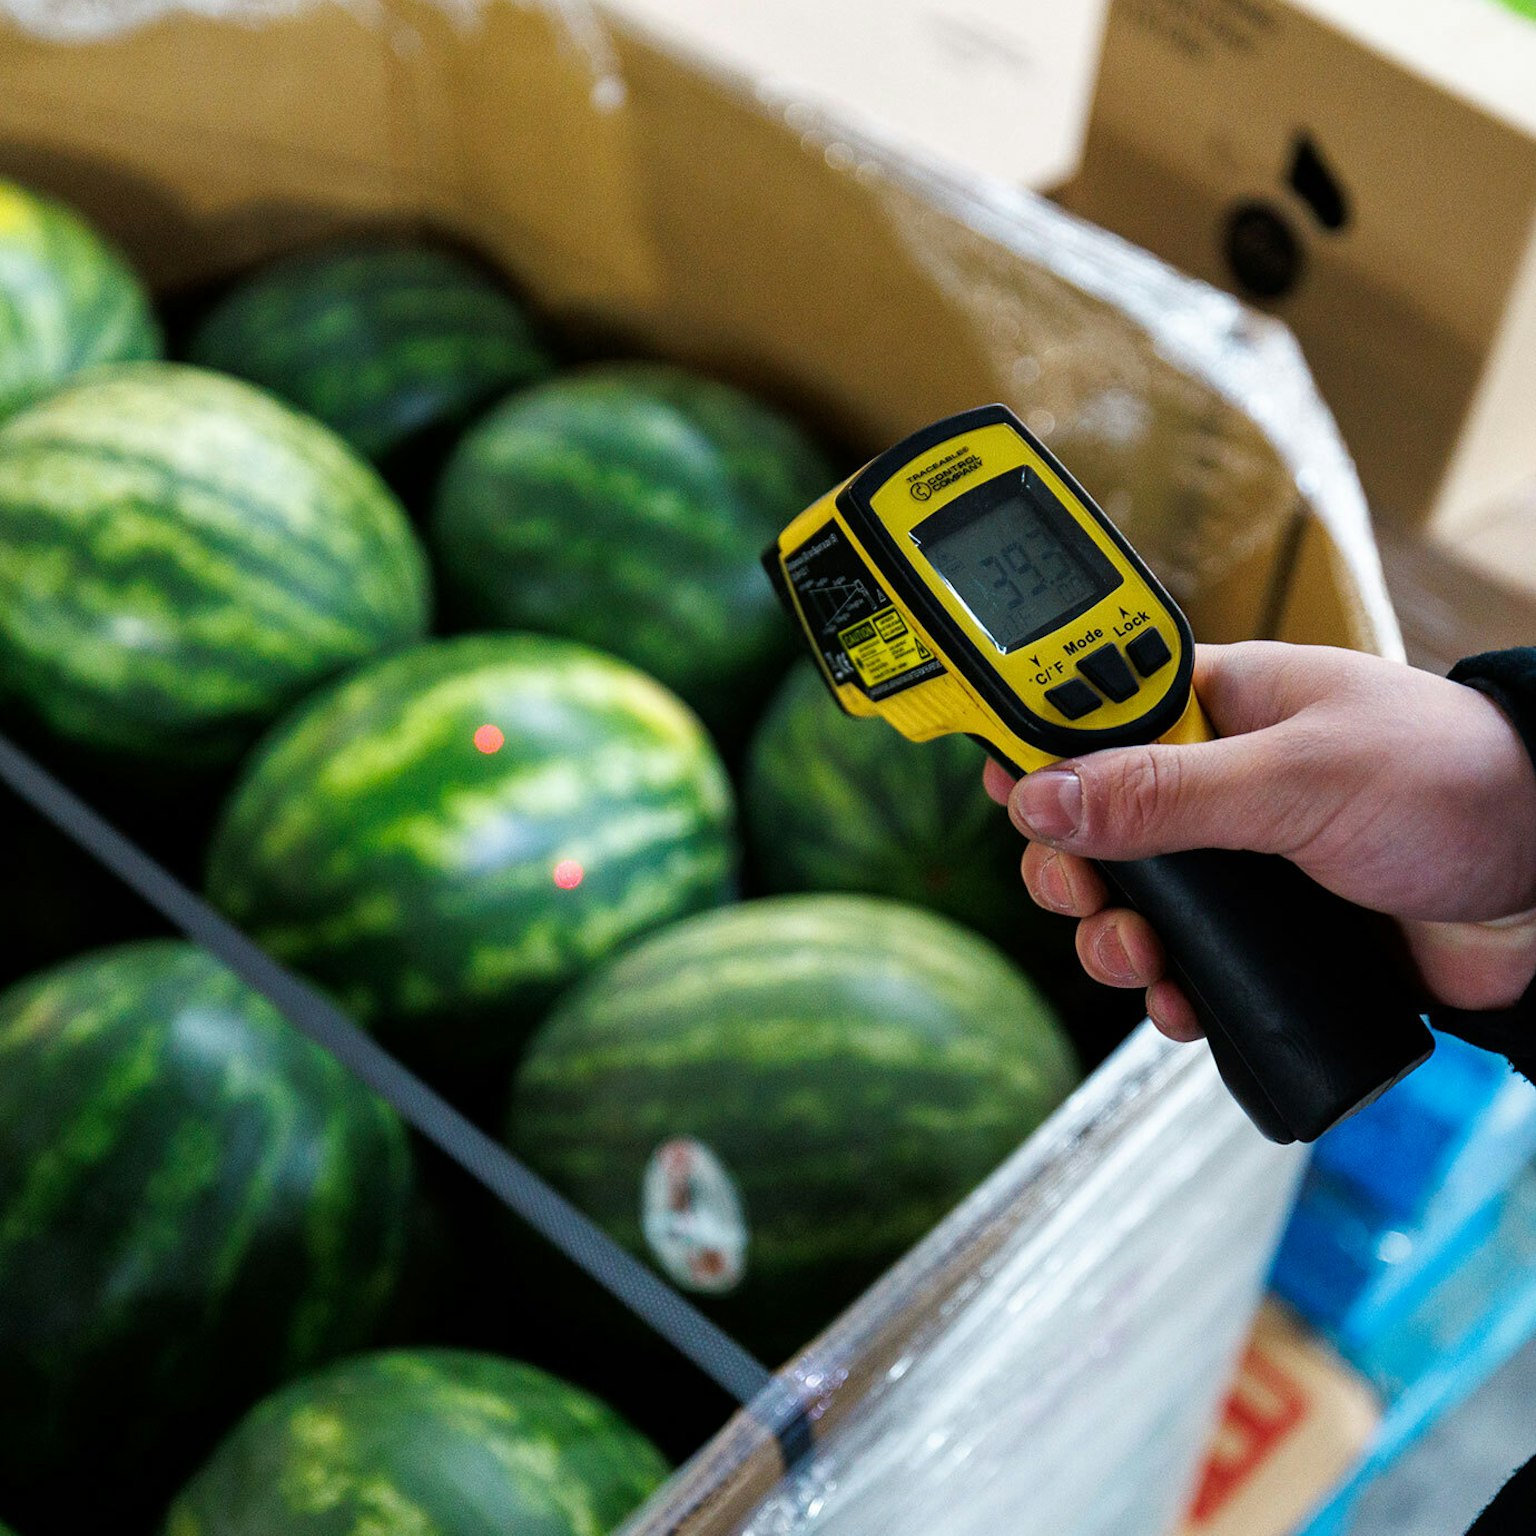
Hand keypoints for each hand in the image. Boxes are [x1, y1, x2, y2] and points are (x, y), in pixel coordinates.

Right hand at [984, 641, 1535, 1041]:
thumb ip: (1165, 791)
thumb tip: (1040, 795)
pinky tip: (1177, 1005)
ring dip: (1112, 938)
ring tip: (1139, 961)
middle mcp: (1215, 781)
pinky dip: (1166, 990)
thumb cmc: (1450, 782)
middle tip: (1083, 897)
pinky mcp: (1265, 928)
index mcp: (1216, 707)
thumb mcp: (1296, 778)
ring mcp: (1238, 860)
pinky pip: (1186, 961)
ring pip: (1130, 900)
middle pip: (1092, 821)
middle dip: (1071, 867)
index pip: (1091, 711)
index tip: (1000, 787)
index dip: (1036, 745)